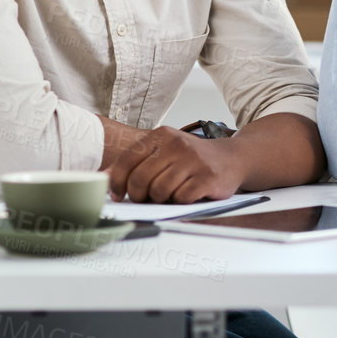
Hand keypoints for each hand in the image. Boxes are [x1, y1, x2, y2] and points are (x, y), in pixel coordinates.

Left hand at [104, 126, 245, 203]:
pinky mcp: (207, 177)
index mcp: (161, 135)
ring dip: (161, 199)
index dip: (117, 182)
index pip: (127, 160)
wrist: (232, 158)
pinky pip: (181, 198)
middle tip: (143, 199)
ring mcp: (193, 160)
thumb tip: (104, 178)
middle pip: (141, 179)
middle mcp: (177, 144)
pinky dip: (180, 201)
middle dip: (138, 195)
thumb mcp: (164, 151)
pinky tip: (186, 195)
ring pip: (160, 191)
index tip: (117, 195)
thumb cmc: (192, 159)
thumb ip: (137, 162)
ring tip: (169, 194)